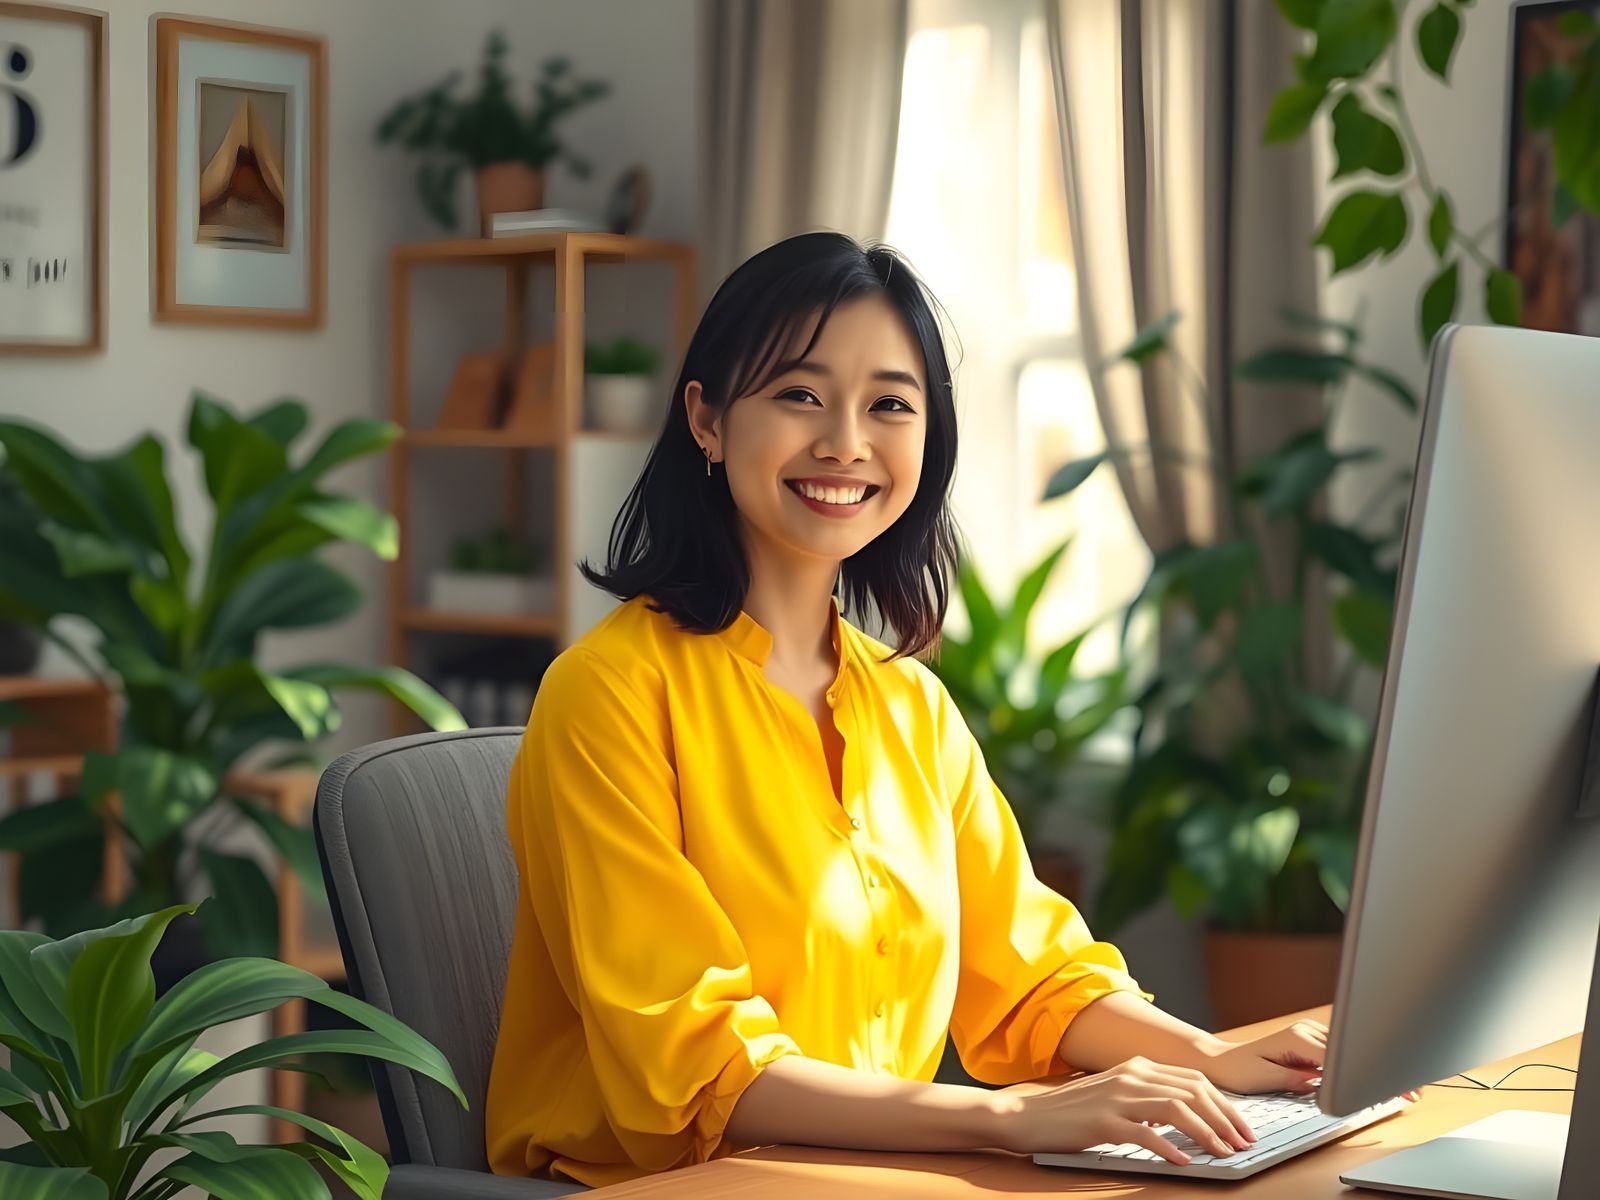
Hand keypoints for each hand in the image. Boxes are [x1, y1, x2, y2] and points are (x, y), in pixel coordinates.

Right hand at [989, 1054, 1257, 1166]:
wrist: (1028, 1116)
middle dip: (1225, 1118)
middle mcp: (1131, 1075)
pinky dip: (1170, 1148)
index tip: (1242, 1127)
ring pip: (1177, 1109)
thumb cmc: (1072, 1112)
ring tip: (1223, 1152)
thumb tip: (1183, 1117)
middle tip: (1243, 1143)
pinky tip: (1183, 1162)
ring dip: (1207, 1133)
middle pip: (1193, 1091)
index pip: (1194, 1079)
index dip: (1224, 1104)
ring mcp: (1117, 1097)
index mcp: (1137, 1067)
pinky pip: (1145, 1134)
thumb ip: (1147, 1100)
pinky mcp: (1103, 1121)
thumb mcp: (1115, 1097)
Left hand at [1203, 1019, 1422, 1102]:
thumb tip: (1326, 1083)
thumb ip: (1300, 1080)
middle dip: (1382, 1069)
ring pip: (1350, 1048)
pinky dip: (1359, 1062)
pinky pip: (1340, 1050)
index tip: (1395, 1086)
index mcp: (1299, 1038)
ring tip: (1402, 1085)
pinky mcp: (1310, 1039)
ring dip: (1373, 1064)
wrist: (1222, 1060)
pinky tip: (1375, 1075)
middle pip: (1354, 1050)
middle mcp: (1307, 1030)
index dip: (1371, 1075)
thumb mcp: (1267, 1080)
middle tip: (1412, 1089)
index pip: (1343, 1058)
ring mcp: (1310, 1032)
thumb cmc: (1240, 1070)